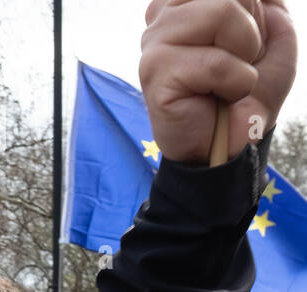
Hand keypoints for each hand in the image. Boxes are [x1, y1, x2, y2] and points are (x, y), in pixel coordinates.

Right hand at [140, 0, 295, 163]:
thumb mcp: (274, 28)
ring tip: (227, 79)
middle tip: (235, 62)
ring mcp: (154, 43)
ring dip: (245, 53)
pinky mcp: (156, 74)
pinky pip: (216, 62)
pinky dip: (235, 83)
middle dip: (251, 29)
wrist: (237, 139)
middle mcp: (164, 14)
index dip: (252, 10)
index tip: (241, 43)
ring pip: (223, 13)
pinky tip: (218, 97)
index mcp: (186, 1)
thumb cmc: (250, 89)